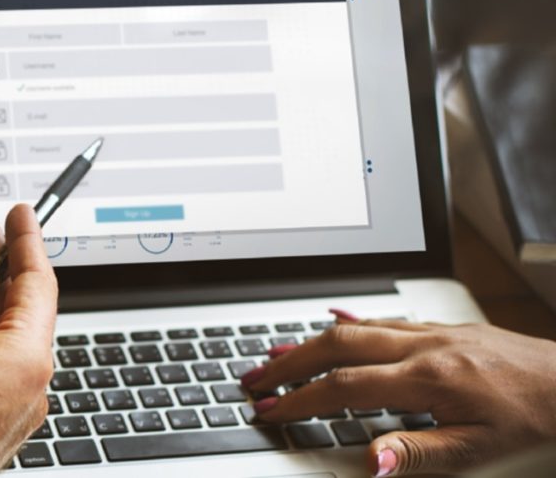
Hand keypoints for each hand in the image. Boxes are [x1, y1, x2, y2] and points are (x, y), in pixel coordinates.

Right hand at [243, 311, 555, 476]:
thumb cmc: (540, 421)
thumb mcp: (484, 452)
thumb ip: (421, 454)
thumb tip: (370, 461)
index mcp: (430, 378)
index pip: (345, 386)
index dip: (300, 400)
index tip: (270, 411)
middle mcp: (426, 346)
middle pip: (337, 345)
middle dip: (289, 363)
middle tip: (253, 379)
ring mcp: (435, 333)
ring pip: (357, 328)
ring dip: (311, 342)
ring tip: (276, 356)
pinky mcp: (447, 330)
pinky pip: (387, 320)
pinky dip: (352, 322)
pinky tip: (335, 319)